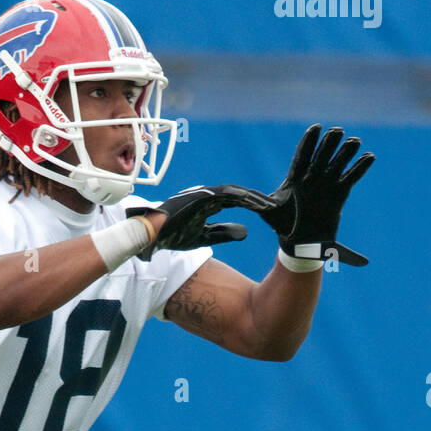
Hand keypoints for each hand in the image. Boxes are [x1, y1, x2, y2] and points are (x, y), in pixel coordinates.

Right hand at [127, 184, 277, 258]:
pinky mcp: (202, 196)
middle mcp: (209, 195)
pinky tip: (255, 204)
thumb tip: (246, 233)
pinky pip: (226, 195)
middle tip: (277, 206)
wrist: (153, 234)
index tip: (269, 212)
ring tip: (270, 205)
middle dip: (258, 200)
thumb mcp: (206, 237)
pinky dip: (242, 199)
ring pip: (236, 193)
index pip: (237, 202)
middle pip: (240, 195)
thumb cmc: (174, 235)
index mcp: (210, 204)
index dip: (254, 206)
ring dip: (254, 198)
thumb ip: (224, 233)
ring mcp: (205, 194)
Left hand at [258, 124, 374, 265]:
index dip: (308, 142)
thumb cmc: (282, 226)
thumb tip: (242, 199)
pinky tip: (369, 157)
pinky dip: (360, 168)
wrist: (298, 244)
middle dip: (329, 143)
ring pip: (337, 164)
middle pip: (322, 156)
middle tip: (337, 130)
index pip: (302, 156)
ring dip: (346, 152)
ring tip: (355, 141)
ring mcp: (326, 184)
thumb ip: (257, 203)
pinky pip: (351, 178)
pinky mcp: (339, 194)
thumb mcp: (268, 213)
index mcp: (295, 179)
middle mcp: (312, 178)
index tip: (316, 127)